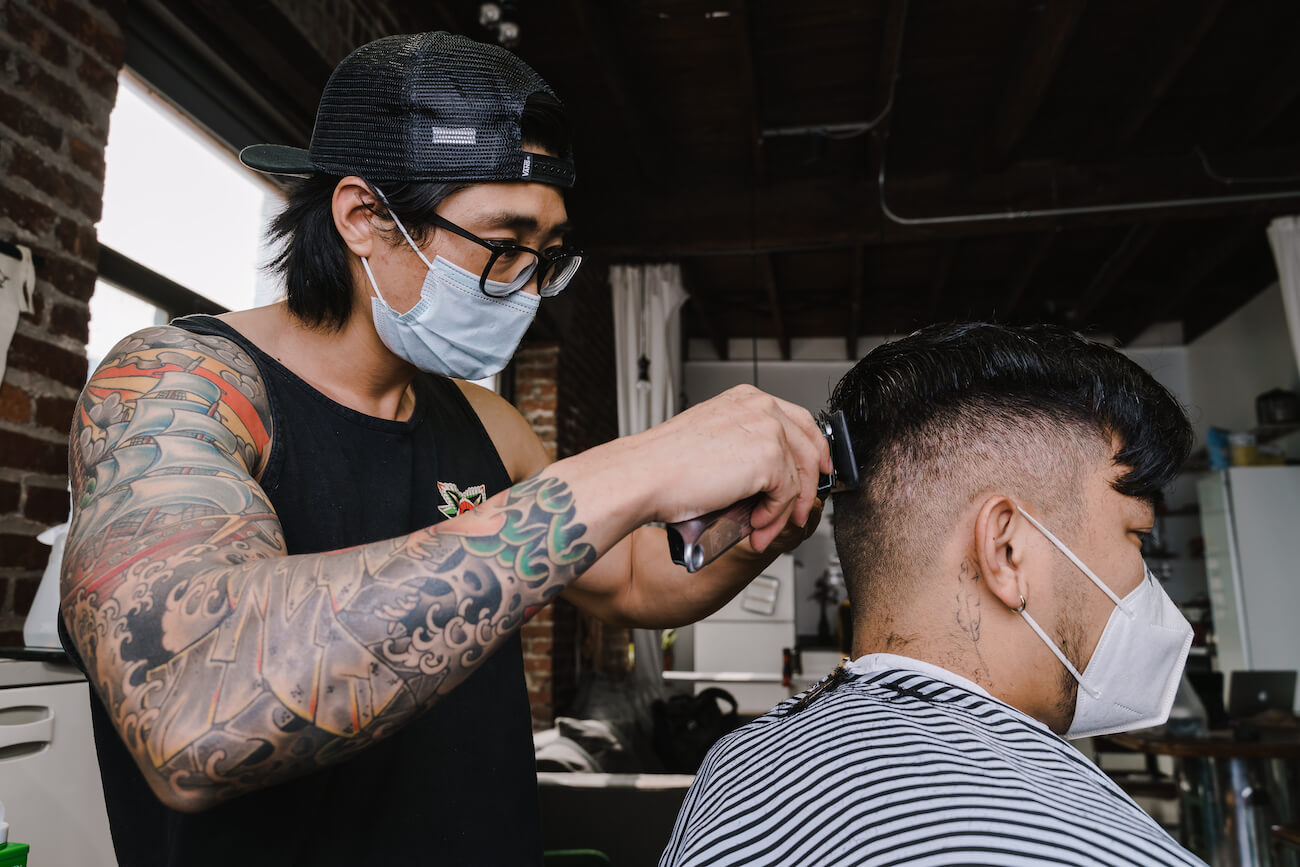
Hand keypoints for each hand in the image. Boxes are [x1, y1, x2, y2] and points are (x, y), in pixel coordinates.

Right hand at [627, 385, 830, 552]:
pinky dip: (773, 517)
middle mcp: (760, 408)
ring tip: (763, 529)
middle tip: (798, 513)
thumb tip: (771, 478)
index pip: (799, 421)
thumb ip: (746, 449)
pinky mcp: (770, 458)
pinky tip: (754, 525)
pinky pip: (786, 495)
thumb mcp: (713, 442)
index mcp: (746, 399)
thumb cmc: (664, 464)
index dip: (813, 450)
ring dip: (784, 511)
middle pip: (809, 447)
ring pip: (798, 477)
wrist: (645, 475)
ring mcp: (768, 430)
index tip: (816, 472)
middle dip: (807, 487)